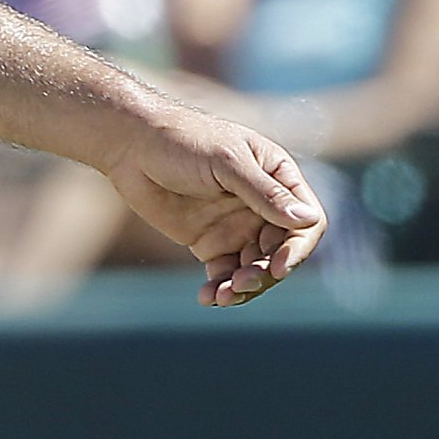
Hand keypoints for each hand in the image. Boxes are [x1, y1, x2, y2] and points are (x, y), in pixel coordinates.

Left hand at [99, 98, 326, 305]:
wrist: (130, 146)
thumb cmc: (181, 140)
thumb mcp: (226, 162)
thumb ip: (264, 192)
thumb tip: (307, 220)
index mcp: (277, 177)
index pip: (306, 222)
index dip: (297, 249)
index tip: (277, 267)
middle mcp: (262, 205)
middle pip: (281, 253)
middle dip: (266, 273)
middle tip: (240, 283)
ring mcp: (237, 226)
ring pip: (255, 268)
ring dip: (245, 287)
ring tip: (223, 296)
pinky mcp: (210, 243)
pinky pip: (225, 274)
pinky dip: (221, 288)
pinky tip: (208, 298)